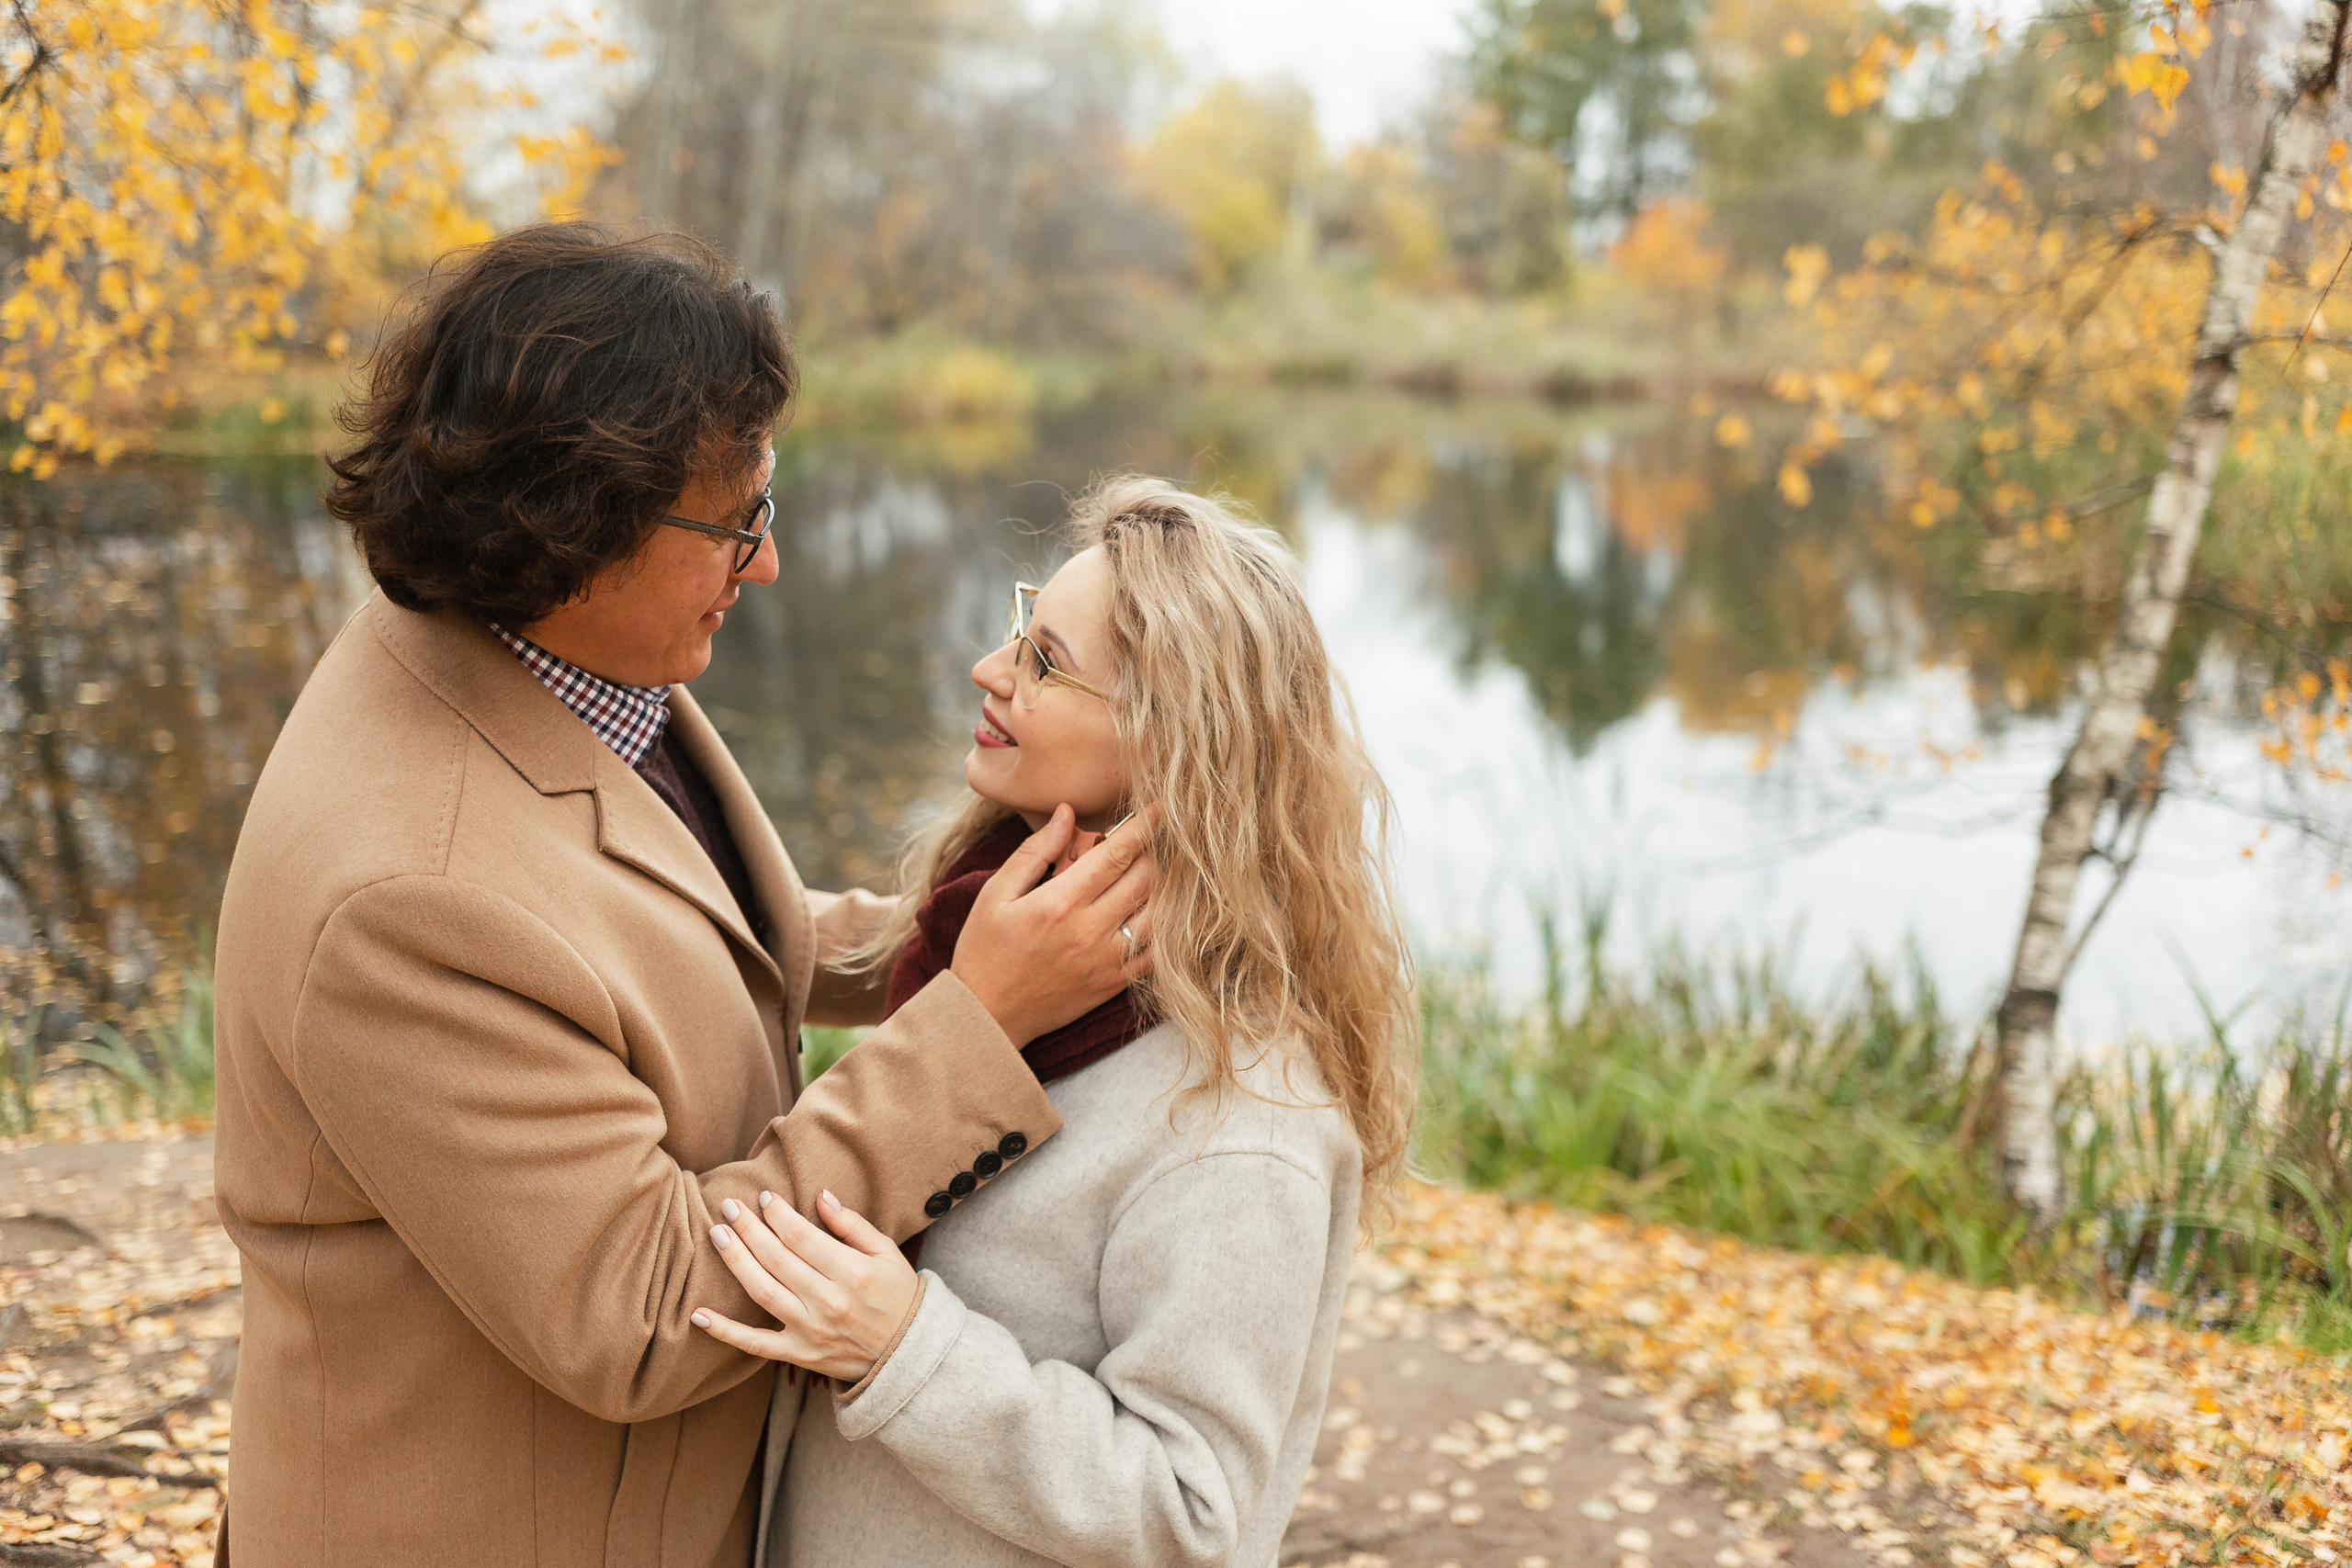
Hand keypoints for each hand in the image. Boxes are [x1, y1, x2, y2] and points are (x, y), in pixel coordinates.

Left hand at [690, 1189, 919, 1384]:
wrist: (907, 1353)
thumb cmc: (897, 1295)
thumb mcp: (886, 1252)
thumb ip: (851, 1224)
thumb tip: (820, 1195)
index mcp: (851, 1272)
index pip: (801, 1235)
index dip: (777, 1213)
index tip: (763, 1197)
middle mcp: (827, 1300)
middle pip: (776, 1257)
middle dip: (748, 1228)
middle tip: (729, 1206)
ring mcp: (810, 1330)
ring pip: (762, 1290)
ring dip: (735, 1261)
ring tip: (717, 1234)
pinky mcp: (798, 1355)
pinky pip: (755, 1344)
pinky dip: (725, 1331)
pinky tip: (699, 1314)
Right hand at [952, 804, 1154, 1045]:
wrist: (986, 1015)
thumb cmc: (984, 950)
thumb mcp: (996, 893)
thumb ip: (1034, 851)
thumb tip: (1066, 813)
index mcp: (1060, 902)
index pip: (1117, 854)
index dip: (1144, 826)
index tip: (1158, 808)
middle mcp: (1089, 930)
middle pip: (1146, 879)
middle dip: (1155, 852)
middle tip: (1154, 840)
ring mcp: (1106, 960)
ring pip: (1159, 915)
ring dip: (1165, 888)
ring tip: (1161, 871)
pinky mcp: (1113, 984)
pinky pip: (1156, 953)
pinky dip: (1166, 929)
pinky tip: (1160, 913)